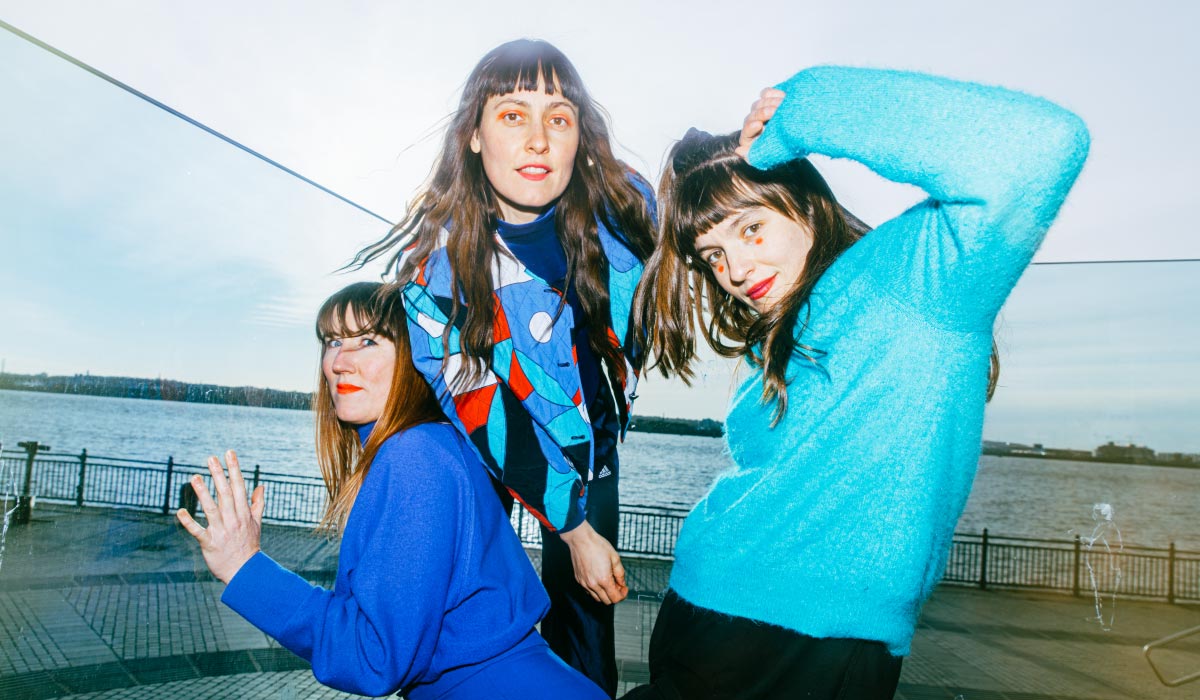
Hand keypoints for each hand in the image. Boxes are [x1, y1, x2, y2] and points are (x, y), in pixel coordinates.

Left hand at [177, 450, 264, 583]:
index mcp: (243, 513)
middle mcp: (233, 519)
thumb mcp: (257, 523)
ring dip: (203, 493)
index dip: (234, 469)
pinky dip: (188, 522)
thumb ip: (257, 504)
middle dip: (219, 475)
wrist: (245, 572)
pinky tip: (180, 511)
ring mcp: (221, 531)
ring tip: (194, 477)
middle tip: (210, 458)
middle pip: (226, 493)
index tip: (229, 453)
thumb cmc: (249, 546)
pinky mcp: (210, 543)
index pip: (239, 487)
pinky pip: (198, 531)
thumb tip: (261, 486)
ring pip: (211, 509)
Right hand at [559, 520, 627, 604]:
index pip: (615, 598)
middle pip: (606, 601)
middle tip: (618, 585)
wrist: (580, 539)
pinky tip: (599, 580)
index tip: (624, 588)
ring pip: (597, 598)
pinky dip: (596, 590)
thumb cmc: (597, 545)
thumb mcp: (615, 557)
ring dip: (605, 594)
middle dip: (614, 595)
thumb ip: (620, 573)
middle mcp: (593, 584)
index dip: (622, 595)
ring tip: (608, 582)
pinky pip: (589, 592)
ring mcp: (584, 583)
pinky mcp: (579, 580)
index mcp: (603, 579)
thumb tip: (622, 583)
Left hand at [735, 87, 785, 159]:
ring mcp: (760, 110)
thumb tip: (738, 150)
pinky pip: (767, 93)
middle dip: (763, 112)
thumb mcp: (767, 156)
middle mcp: (752, 122)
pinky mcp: (768, 101)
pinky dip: (774, 93)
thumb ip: (752, 155)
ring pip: (760, 103)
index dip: (751, 127)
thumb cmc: (779, 150)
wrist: (794, 141)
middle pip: (754, 114)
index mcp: (749, 137)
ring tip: (784, 103)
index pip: (747, 130)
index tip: (759, 125)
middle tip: (775, 111)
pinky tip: (784, 96)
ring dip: (771, 102)